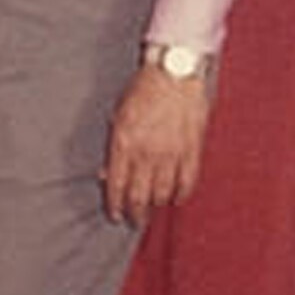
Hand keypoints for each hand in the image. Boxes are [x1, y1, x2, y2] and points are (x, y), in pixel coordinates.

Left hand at [102, 64, 211, 227]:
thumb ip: (111, 148)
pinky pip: (187, 183)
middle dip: (135, 214)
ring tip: (153, 209)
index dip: (115, 206)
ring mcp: (171, 153)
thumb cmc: (143, 91)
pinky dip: (180, 195)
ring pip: (162, 194)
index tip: (115, 215)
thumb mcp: (117, 116)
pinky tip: (175, 198)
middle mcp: (146, 153)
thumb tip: (103, 175)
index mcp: (124, 143)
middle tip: (134, 221)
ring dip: (156, 206)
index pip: (116, 186)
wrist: (174, 73)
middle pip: (139, 197)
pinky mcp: (192, 151)